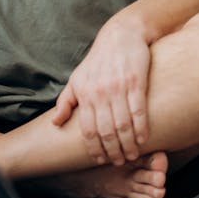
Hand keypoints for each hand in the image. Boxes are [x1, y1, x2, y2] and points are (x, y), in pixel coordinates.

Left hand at [51, 20, 150, 164]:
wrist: (121, 35)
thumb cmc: (98, 60)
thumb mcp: (77, 78)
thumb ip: (66, 102)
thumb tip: (55, 123)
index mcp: (85, 93)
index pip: (87, 129)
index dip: (94, 148)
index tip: (100, 159)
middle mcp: (100, 92)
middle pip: (105, 131)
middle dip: (112, 151)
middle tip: (118, 161)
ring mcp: (118, 88)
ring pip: (123, 124)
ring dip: (128, 144)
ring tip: (132, 155)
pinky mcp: (136, 83)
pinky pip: (139, 111)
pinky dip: (141, 128)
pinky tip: (144, 139)